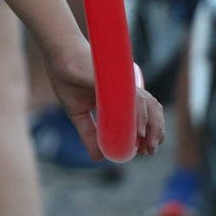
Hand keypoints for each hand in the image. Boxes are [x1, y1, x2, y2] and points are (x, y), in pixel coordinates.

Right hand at [43, 41, 165, 159]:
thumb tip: (97, 158)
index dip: (150, 134)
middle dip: (156, 134)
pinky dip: (142, 116)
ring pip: (150, 106)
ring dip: (154, 128)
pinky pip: (137, 98)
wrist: (58, 57)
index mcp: (121, 97)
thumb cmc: (67, 79)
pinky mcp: (119, 79)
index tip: (146, 151)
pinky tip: (140, 131)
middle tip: (150, 152)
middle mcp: (127, 90)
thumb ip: (89, 134)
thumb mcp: (79, 114)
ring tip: (149, 145)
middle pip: (153, 112)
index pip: (144, 116)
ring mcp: (125, 84)